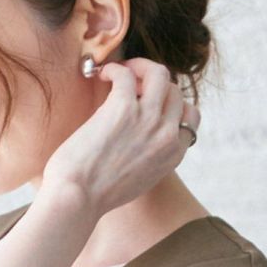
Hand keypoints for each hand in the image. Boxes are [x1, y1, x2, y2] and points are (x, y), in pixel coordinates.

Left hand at [41, 57, 200, 216]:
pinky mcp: (125, 108)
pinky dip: (115, 69)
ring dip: (140, 67)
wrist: (77, 199)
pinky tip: (101, 75)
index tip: (150, 103)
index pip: (189, 117)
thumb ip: (149, 157)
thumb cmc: (96, 195)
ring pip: (159, 74)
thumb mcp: (138, 180)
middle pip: (174, 91)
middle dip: (153, 84)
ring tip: (122, 72)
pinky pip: (127, 74)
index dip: (170, 104)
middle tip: (131, 84)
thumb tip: (138, 134)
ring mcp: (149, 120)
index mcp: (173, 155)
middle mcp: (167, 136)